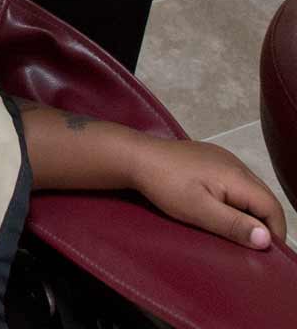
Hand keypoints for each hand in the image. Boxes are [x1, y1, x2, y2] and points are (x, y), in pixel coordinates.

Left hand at [131, 135, 286, 249]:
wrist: (136, 156)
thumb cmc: (166, 185)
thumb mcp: (200, 211)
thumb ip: (234, 225)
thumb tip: (266, 240)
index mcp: (236, 176)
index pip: (273, 207)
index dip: (275, 233)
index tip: (266, 255)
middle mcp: (235, 163)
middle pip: (264, 198)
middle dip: (265, 224)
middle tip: (252, 248)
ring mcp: (223, 158)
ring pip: (251, 190)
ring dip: (251, 213)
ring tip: (238, 234)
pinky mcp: (211, 159)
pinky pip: (236, 182)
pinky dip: (238, 201)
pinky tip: (223, 212)